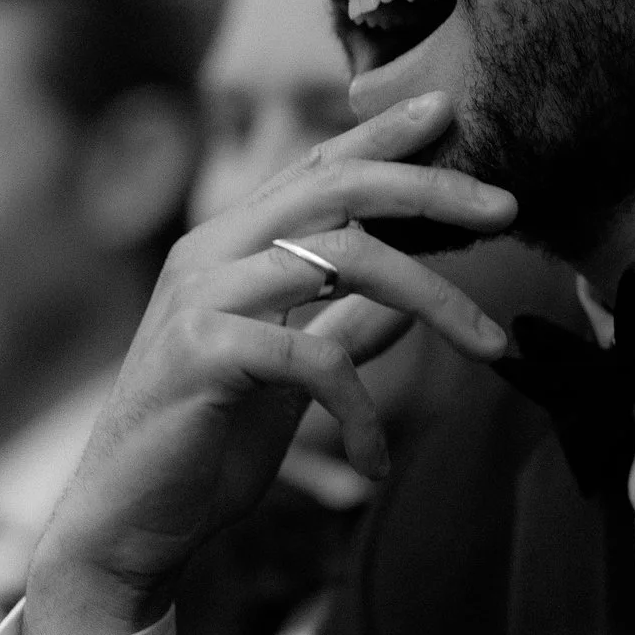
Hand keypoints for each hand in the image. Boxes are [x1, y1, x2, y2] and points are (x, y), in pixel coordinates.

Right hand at [24, 92, 515, 634]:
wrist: (125, 525)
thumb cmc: (204, 449)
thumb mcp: (289, 382)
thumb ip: (341, 331)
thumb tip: (408, 305)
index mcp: (229, 247)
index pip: (315, 167)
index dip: (382, 134)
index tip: (447, 109)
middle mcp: (210, 253)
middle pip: (338, 187)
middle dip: (431, 188)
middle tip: (509, 208)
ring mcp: (202, 298)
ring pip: (344, 257)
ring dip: (435, 299)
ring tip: (493, 346)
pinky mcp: (201, 353)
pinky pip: (316, 358)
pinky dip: (364, 411)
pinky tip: (376, 464)